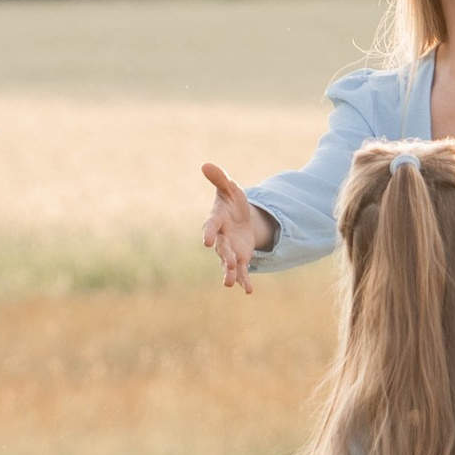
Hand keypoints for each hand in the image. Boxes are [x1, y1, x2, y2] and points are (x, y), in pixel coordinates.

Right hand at [201, 162, 276, 291]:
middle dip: (225, 256)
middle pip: (221, 248)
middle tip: (229, 264)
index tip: (207, 241)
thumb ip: (220, 179)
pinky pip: (242, 271)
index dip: (208, 233)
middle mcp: (220, 238)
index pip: (210, 226)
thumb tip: (206, 164)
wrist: (241, 218)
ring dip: (230, 272)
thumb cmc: (233, 201)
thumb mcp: (230, 188)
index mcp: (216, 220)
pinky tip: (248, 290)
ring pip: (228, 263)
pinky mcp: (240, 259)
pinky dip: (244, 280)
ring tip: (231, 283)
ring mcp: (229, 250)